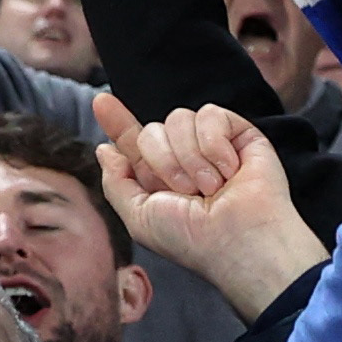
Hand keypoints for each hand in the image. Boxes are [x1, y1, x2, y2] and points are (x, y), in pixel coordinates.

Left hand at [93, 93, 323, 316]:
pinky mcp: (239, 134)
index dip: (117, 122)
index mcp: (160, 179)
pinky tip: (230, 170)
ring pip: (178, 119)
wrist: (239, 239)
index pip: (135, 142)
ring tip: (212, 188)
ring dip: (190, 158)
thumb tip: (105, 150)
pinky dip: (214, 145)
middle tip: (187, 193)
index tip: (101, 102)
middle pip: (152, 130)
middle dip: (162, 161)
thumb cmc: (192, 239)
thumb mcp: (139, 218)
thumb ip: (116, 184)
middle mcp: (184, 159)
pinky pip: (210, 115)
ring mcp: (212, 145)